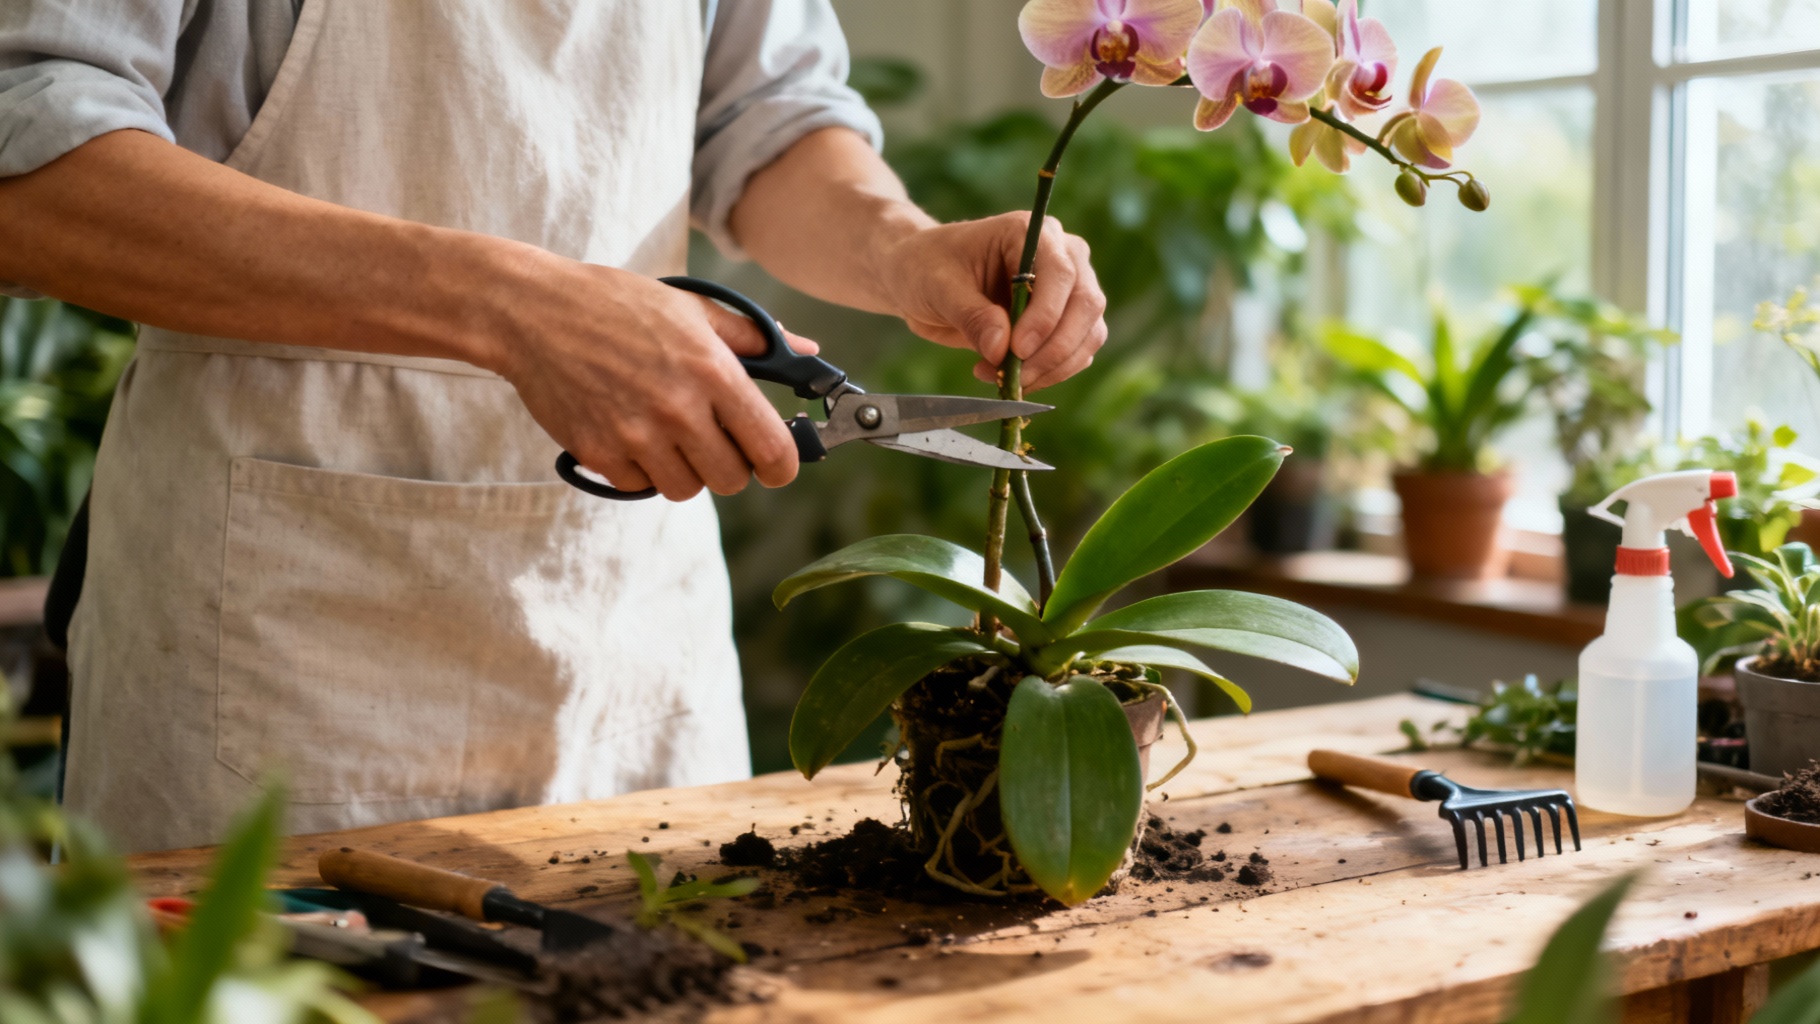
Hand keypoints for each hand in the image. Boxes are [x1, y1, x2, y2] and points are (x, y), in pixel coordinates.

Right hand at [495, 260, 817, 500]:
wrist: (532, 312)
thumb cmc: (616, 304)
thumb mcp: (691, 308)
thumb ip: (754, 335)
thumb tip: (808, 352)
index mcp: (712, 371)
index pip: (771, 449)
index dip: (781, 465)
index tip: (774, 461)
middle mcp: (678, 408)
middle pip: (732, 479)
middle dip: (729, 466)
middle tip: (712, 440)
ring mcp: (636, 434)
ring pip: (686, 489)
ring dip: (684, 470)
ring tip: (667, 434)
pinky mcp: (599, 452)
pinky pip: (640, 486)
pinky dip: (640, 470)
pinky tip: (630, 434)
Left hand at [874, 213, 1107, 391]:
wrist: (921, 277)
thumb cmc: (927, 267)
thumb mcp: (938, 287)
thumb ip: (971, 315)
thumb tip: (1001, 349)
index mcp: (1029, 232)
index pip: (1060, 272)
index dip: (1045, 315)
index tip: (1018, 349)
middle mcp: (1060, 254)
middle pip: (1086, 304)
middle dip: (1054, 348)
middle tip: (1016, 375)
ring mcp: (1068, 288)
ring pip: (1089, 333)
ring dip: (1054, 367)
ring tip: (1006, 379)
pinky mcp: (1064, 320)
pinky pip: (1076, 353)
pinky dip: (1050, 374)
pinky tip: (1010, 376)